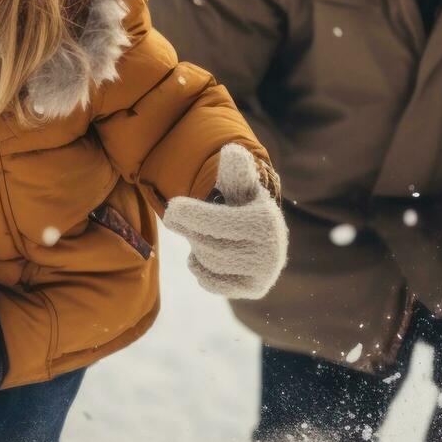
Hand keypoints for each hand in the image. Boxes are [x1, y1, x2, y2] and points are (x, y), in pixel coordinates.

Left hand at [161, 144, 287, 299]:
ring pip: (211, 265)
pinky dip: (202, 271)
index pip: (218, 222)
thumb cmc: (243, 204)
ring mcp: (264, 272)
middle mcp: (270, 250)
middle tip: (173, 219)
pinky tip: (202, 258)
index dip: (191, 215)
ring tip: (195, 237)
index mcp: (265, 220)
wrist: (263, 236)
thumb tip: (231, 152)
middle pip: (210, 246)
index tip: (171, 208)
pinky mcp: (254, 289)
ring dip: (196, 250)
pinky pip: (214, 284)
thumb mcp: (241, 185)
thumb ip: (235, 170)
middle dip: (190, 231)